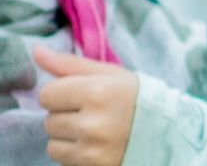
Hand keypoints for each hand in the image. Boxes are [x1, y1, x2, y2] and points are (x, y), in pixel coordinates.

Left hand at [33, 46, 139, 165]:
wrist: (170, 132)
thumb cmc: (138, 98)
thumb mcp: (110, 75)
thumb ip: (70, 65)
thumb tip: (36, 52)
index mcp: (97, 93)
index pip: (47, 94)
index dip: (62, 94)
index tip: (82, 96)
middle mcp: (93, 123)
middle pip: (49, 121)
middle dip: (67, 117)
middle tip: (94, 115)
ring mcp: (93, 150)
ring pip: (53, 145)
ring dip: (68, 139)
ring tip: (95, 132)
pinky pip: (63, 161)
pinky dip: (75, 155)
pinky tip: (97, 146)